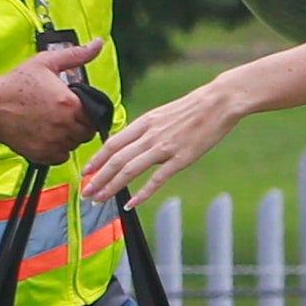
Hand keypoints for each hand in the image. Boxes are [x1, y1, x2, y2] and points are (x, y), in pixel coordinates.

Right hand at [0, 40, 103, 163]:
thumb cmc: (16, 85)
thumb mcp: (47, 62)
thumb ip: (76, 55)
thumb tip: (97, 44)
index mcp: (69, 104)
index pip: (95, 116)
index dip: (88, 111)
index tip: (77, 106)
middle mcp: (63, 126)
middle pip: (86, 132)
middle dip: (80, 123)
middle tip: (65, 114)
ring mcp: (52, 142)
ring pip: (74, 144)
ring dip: (70, 136)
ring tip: (55, 123)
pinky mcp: (41, 154)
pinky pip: (61, 156)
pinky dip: (58, 149)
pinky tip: (49, 135)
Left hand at [83, 74, 250, 207]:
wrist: (219, 102)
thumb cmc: (193, 108)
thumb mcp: (163, 114)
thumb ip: (146, 129)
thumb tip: (131, 144)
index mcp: (145, 122)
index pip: (113, 143)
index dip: (97, 159)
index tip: (85, 172)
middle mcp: (150, 134)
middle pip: (116, 159)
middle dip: (98, 177)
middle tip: (86, 192)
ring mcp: (165, 147)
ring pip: (130, 169)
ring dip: (112, 186)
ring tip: (99, 198)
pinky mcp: (181, 158)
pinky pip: (157, 179)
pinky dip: (142, 193)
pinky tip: (132, 204)